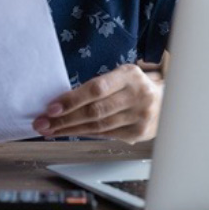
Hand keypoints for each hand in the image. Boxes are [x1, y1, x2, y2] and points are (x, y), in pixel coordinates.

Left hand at [32, 64, 163, 143]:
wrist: (166, 102)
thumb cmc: (133, 87)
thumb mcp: (120, 76)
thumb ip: (98, 86)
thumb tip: (61, 101)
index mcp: (129, 75)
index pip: (96, 88)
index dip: (72, 99)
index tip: (51, 108)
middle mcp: (137, 95)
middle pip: (95, 111)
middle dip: (64, 119)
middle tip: (43, 123)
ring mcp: (139, 116)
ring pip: (98, 126)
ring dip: (70, 130)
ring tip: (50, 130)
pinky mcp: (139, 133)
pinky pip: (105, 134)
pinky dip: (85, 134)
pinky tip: (70, 133)